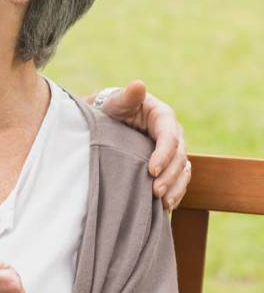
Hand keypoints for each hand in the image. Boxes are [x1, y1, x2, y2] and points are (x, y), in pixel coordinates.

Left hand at [90, 80, 189, 209]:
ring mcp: (172, 150)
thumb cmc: (112, 107)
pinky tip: (167, 206)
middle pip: (178, 157)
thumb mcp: (117, 100)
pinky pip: (178, 180)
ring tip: (163, 204)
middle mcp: (172, 133)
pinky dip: (175, 193)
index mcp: (163, 116)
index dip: (163, 154)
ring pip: (182, 171)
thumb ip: (128, 96)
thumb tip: (138, 85)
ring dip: (175, 188)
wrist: (109, 119)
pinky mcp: (168, 163)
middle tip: (155, 192)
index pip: (169, 137)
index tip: (151, 170)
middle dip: (169, 176)